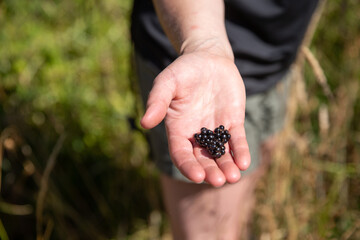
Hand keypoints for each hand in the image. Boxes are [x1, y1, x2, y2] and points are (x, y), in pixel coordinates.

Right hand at [141, 50, 250, 186]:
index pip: (181, 154)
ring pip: (221, 154)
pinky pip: (237, 140)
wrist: (208, 59)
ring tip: (234, 176)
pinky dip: (240, 151)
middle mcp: (196, 135)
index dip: (188, 166)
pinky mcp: (233, 123)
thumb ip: (157, 101)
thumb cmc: (183, 71)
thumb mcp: (167, 82)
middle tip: (219, 181)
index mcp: (178, 130)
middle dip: (211, 171)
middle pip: (202, 159)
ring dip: (227, 167)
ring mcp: (215, 130)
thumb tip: (144, 123)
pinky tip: (244, 162)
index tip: (198, 176)